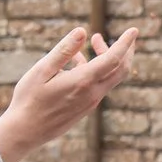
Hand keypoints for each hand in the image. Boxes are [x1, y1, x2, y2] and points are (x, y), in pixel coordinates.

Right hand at [0, 27, 140, 161]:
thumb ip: (64, 50)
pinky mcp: (86, 108)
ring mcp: (91, 102)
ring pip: (110, 77)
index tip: (134, 30)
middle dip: (125, 50)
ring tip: (93, 40)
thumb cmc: (29, 99)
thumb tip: (82, 31)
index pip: (114, 59)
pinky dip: (95, 69)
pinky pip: (98, 85)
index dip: (126, 43)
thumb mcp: (42, 70)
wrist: (26, 132)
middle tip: (124, 35)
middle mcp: (93, 94)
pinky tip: (77, 61)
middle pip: (121, 70)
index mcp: (83, 81)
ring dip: (106, 57)